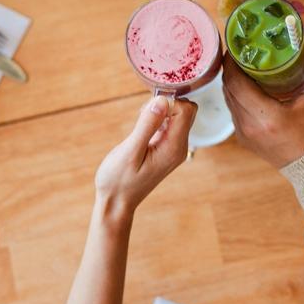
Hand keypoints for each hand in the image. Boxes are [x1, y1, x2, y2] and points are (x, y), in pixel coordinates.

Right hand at [94, 96, 196, 216]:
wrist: (116, 203)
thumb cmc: (119, 180)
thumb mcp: (130, 151)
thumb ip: (147, 124)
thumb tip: (162, 100)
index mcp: (174, 147)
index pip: (186, 110)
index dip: (167, 102)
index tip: (147, 111)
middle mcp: (179, 147)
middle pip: (187, 111)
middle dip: (166, 104)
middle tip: (143, 116)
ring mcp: (174, 148)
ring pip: (178, 116)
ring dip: (161, 112)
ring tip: (140, 127)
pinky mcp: (166, 148)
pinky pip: (170, 125)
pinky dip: (157, 120)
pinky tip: (142, 131)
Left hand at [222, 32, 303, 167]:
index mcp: (265, 117)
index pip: (235, 82)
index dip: (231, 60)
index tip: (238, 43)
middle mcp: (248, 127)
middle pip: (228, 88)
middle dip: (232, 66)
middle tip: (242, 48)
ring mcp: (244, 135)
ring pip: (229, 99)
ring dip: (234, 79)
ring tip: (246, 61)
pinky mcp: (245, 139)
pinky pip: (234, 110)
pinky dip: (238, 94)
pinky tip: (251, 82)